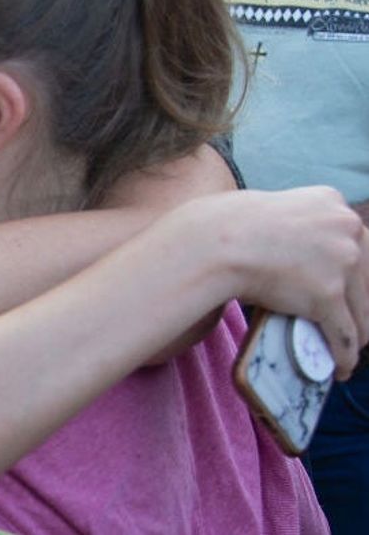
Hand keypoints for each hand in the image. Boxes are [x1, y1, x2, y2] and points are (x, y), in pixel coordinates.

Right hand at [163, 187, 368, 378]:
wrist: (215, 241)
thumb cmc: (229, 226)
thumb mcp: (276, 212)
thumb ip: (298, 226)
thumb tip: (300, 255)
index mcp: (333, 202)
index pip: (358, 245)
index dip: (353, 275)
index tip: (346, 294)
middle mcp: (347, 227)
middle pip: (367, 278)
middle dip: (358, 307)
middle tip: (346, 326)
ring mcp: (341, 260)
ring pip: (361, 310)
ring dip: (356, 336)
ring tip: (344, 352)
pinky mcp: (327, 293)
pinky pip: (344, 332)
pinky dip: (344, 354)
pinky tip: (340, 366)